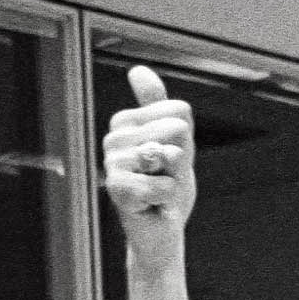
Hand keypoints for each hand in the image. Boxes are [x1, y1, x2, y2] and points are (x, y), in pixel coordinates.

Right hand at [100, 65, 195, 253]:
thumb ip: (161, 105)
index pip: (179, 112)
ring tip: (159, 190)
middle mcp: (114, 138)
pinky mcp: (117, 189)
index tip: (170, 160)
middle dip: (181, 161)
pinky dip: (167, 199)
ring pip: (170, 155)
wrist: (161, 230)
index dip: (186, 141)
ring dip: (174, 180)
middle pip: (176, 130)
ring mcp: (112, 163)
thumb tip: (136, 70)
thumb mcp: (174, 142)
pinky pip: (163, 185)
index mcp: (126, 122)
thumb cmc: (167, 186)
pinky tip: (153, 205)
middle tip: (165, 178)